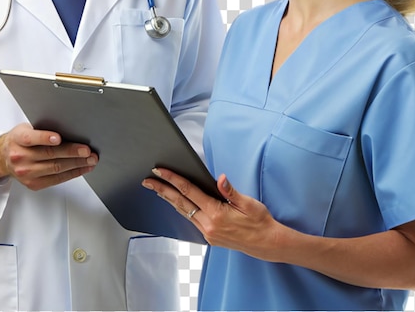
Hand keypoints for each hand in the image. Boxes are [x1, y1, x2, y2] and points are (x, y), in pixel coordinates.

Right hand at [0, 123, 97, 189]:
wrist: (3, 158)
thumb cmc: (19, 140)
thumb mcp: (25, 128)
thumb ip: (41, 129)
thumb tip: (69, 128)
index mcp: (18, 139)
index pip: (31, 138)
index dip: (45, 138)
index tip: (59, 138)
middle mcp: (20, 157)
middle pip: (49, 155)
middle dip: (72, 152)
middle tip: (87, 150)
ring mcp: (26, 173)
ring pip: (56, 168)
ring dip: (76, 164)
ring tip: (90, 159)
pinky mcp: (33, 184)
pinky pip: (56, 179)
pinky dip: (72, 173)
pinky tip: (82, 168)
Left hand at [142, 168, 283, 260]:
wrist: (267, 244)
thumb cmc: (260, 221)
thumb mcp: (248, 203)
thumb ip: (231, 191)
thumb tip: (220, 179)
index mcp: (216, 214)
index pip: (189, 191)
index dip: (173, 179)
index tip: (160, 170)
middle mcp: (208, 225)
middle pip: (180, 203)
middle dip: (162, 190)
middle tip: (147, 180)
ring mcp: (208, 233)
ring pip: (183, 212)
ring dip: (169, 199)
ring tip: (156, 189)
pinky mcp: (210, 237)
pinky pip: (191, 220)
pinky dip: (181, 209)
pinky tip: (176, 202)